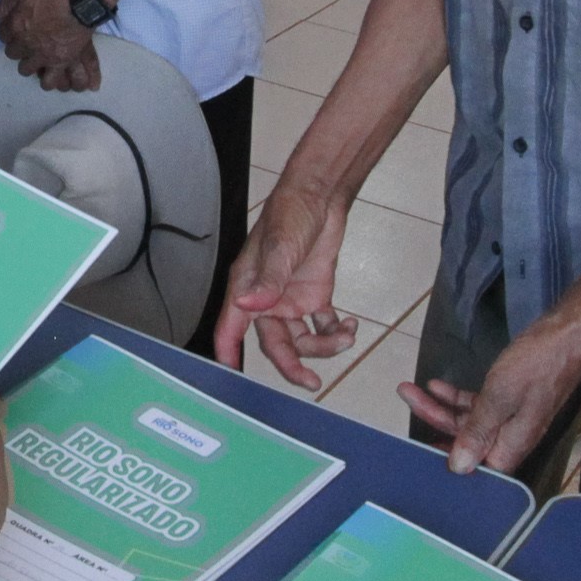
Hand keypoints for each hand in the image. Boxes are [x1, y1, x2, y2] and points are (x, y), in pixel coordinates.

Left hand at [0, 0, 99, 90]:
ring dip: (30, 66)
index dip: (8, 32)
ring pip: (26, 70)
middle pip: (13, 54)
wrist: (78, 4)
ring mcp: (42, 56)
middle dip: (18, 49)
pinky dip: (49, 79)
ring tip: (37, 62)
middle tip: (27, 44)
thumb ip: (6, 4)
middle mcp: (25, 45)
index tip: (14, 30)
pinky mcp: (59, 63)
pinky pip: (49, 80)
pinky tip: (51, 74)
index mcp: (15, 27)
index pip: (3, 35)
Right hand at [215, 177, 356, 388]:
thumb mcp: (279, 247)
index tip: (235, 382)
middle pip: (275, 344)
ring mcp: (291, 300)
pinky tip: (350, 327)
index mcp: (247, 289)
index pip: (231, 330)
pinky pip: (323, 325)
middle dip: (293, 364)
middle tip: (311, 382)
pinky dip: (336, 331)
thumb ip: (268, 281)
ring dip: (324, 345)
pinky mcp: (314, 296)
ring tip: (346, 336)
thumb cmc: (290, 214)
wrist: (321, 197)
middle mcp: (266, 300)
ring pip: (302, 339)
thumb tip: (248, 304)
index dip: (229, 356)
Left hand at [405, 310, 580, 477]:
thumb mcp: (501, 396)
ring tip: (411, 388)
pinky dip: (457, 396)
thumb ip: (478, 431)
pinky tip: (437, 385)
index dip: (445, 460)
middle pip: (465, 440)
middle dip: (433, 419)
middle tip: (406, 397)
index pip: (473, 466)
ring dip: (440, 404)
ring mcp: (511, 417)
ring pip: (468, 419)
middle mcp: (510, 436)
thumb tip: (459, 467)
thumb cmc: (537, 364)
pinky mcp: (511, 398)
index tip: (416, 451)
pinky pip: (478, 405)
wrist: (570, 333)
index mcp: (511, 444)